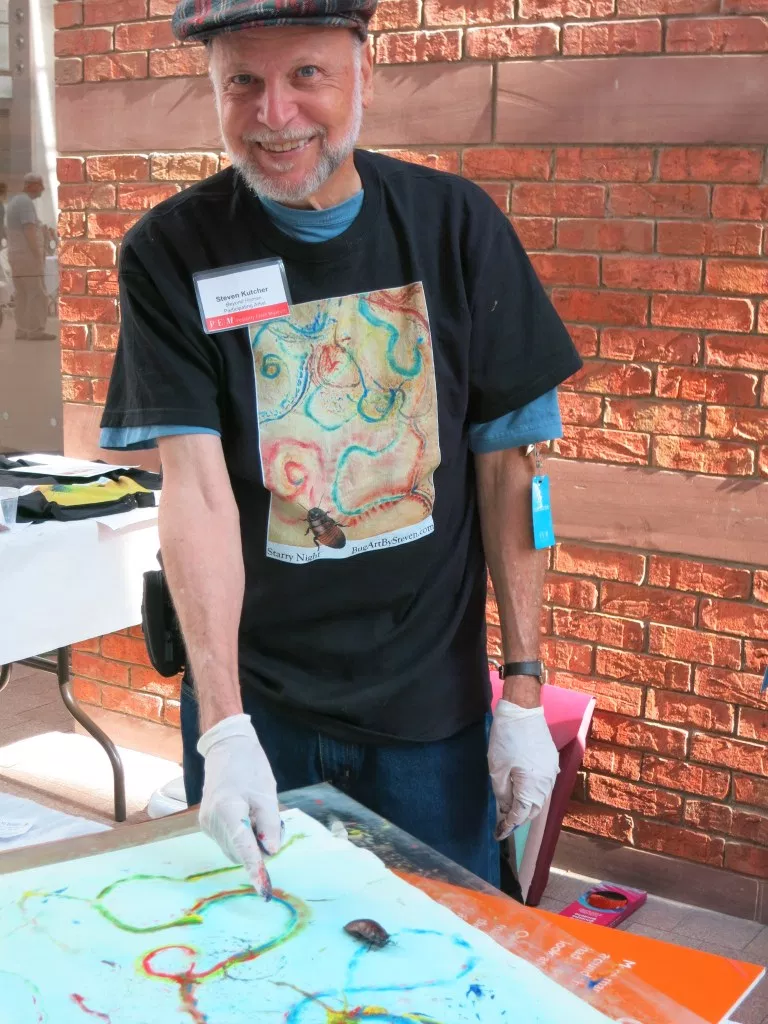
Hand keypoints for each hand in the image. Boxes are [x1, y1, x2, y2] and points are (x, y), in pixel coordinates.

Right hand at [197, 713, 281, 898]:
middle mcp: (212, 820)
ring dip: (250, 842)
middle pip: (239, 851)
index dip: (255, 870)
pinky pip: (227, 840)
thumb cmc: (249, 767)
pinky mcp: (206, 823)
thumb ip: (270, 825)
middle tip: (273, 826)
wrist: (226, 748)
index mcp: (228, 810)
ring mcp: (206, 823)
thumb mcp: (267, 794)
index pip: (243, 848)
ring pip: (233, 848)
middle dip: (258, 848)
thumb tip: (271, 853)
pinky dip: (241, 836)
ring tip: (259, 814)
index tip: (264, 890)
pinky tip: (248, 816)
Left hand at [488, 699, 559, 840]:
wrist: (523, 711)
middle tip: (502, 820)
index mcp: (533, 788)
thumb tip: (507, 809)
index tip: (497, 834)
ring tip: (510, 806)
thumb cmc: (507, 739)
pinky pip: (542, 784)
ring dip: (526, 805)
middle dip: (518, 817)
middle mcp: (546, 783)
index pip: (520, 815)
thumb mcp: (497, 769)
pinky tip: (521, 789)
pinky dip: (532, 791)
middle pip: (533, 809)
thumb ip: (502, 794)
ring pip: (539, 798)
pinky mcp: (551, 761)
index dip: (507, 825)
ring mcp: (551, 772)